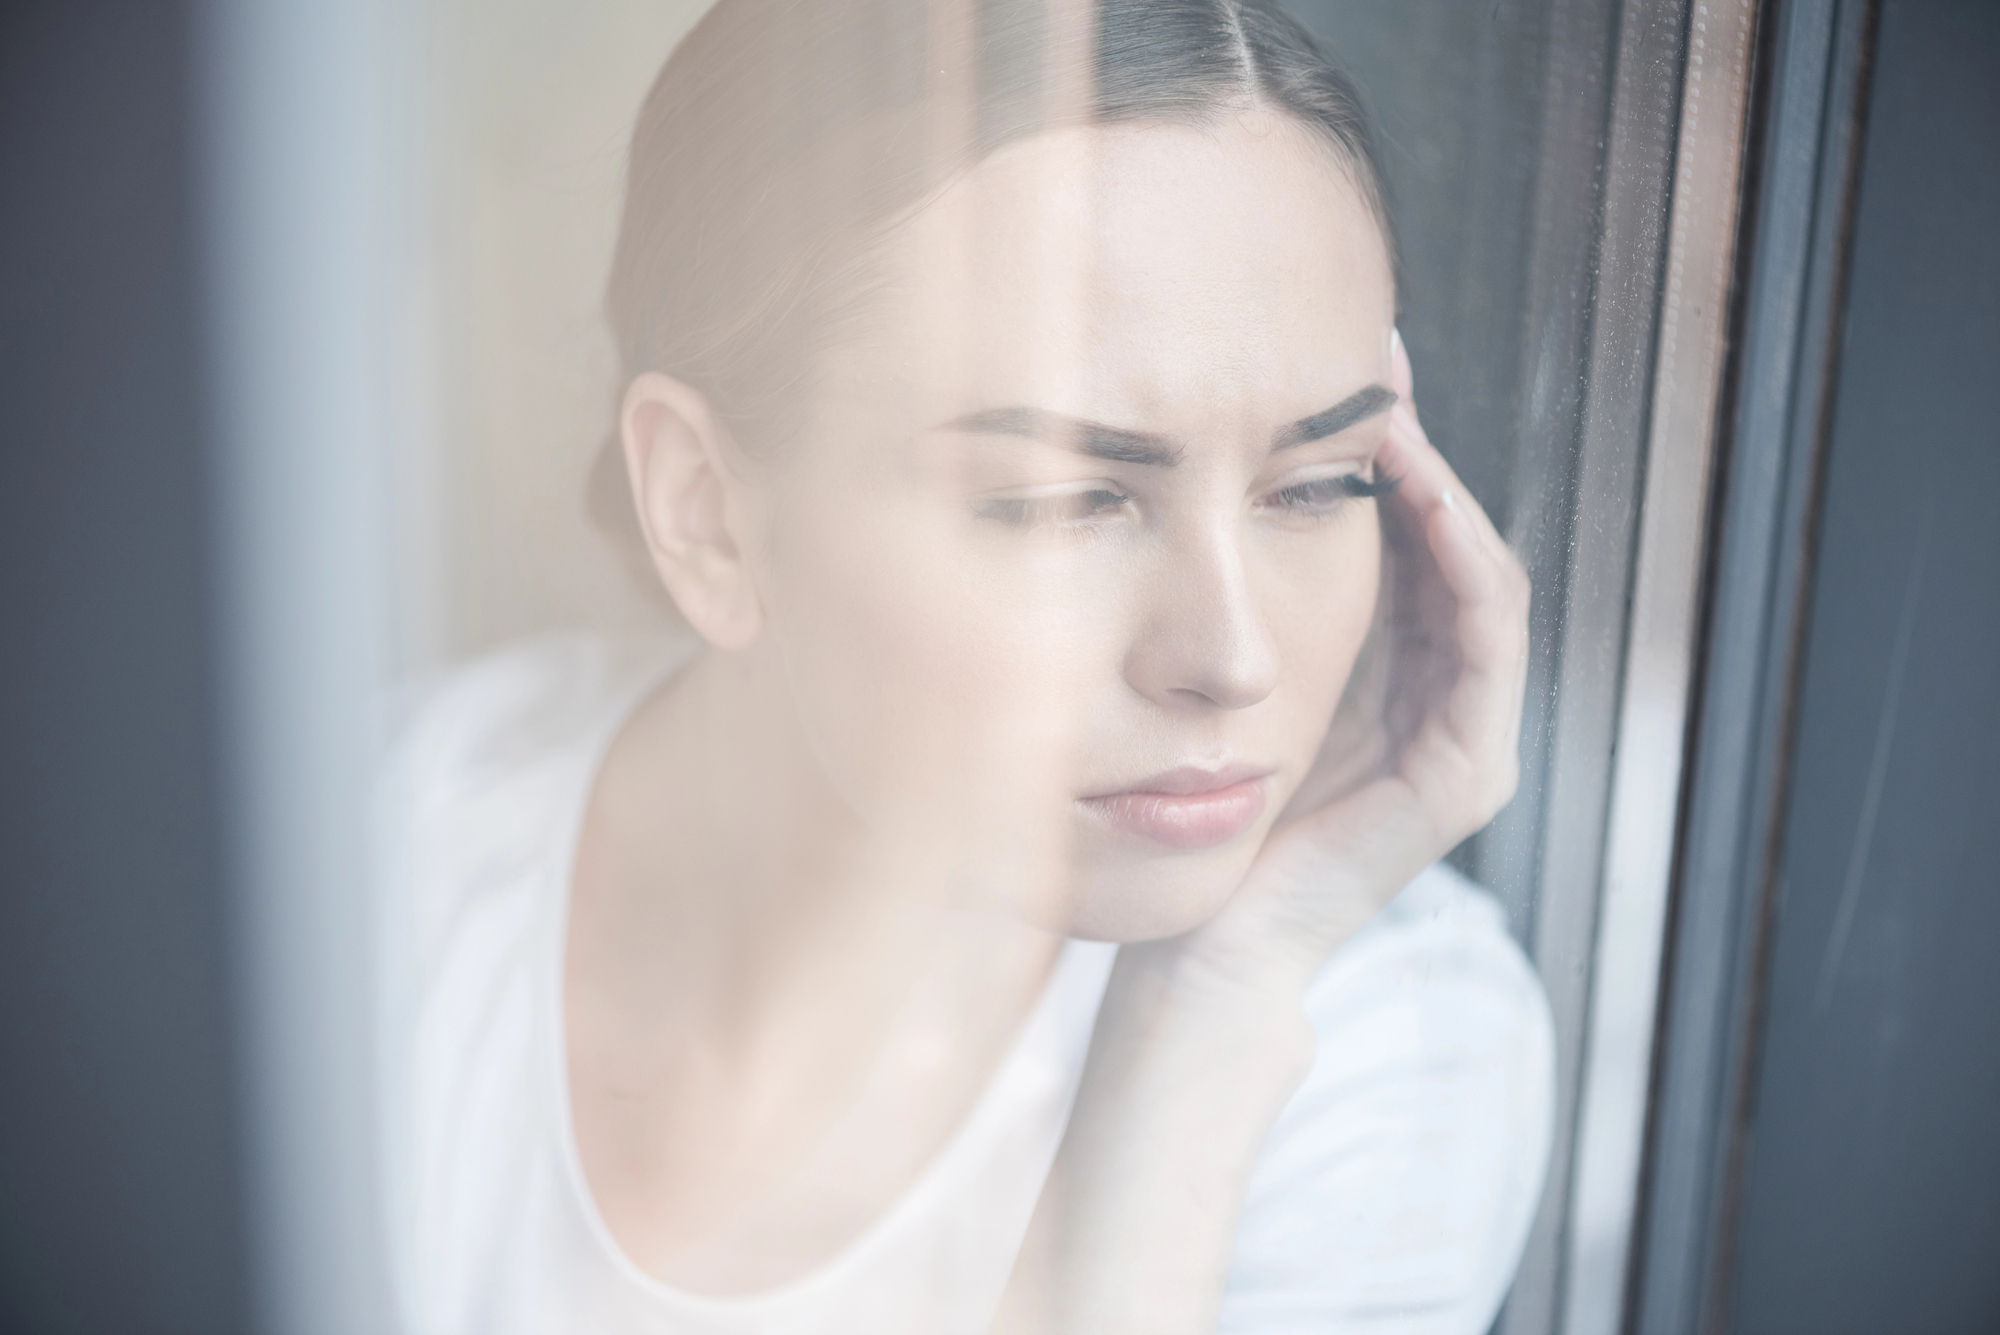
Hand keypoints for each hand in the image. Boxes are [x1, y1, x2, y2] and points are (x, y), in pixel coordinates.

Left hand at [1165, 332, 1531, 995]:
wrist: (1205, 937)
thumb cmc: (1201, 813)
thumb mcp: (1229, 677)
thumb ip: (1247, 602)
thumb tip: (1203, 483)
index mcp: (1388, 676)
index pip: (1409, 543)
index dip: (1389, 457)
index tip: (1349, 371)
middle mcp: (1438, 699)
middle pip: (1450, 546)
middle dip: (1419, 452)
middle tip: (1382, 359)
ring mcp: (1466, 738)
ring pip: (1481, 581)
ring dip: (1447, 493)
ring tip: (1399, 418)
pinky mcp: (1471, 775)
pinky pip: (1489, 647)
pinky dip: (1467, 566)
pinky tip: (1428, 503)